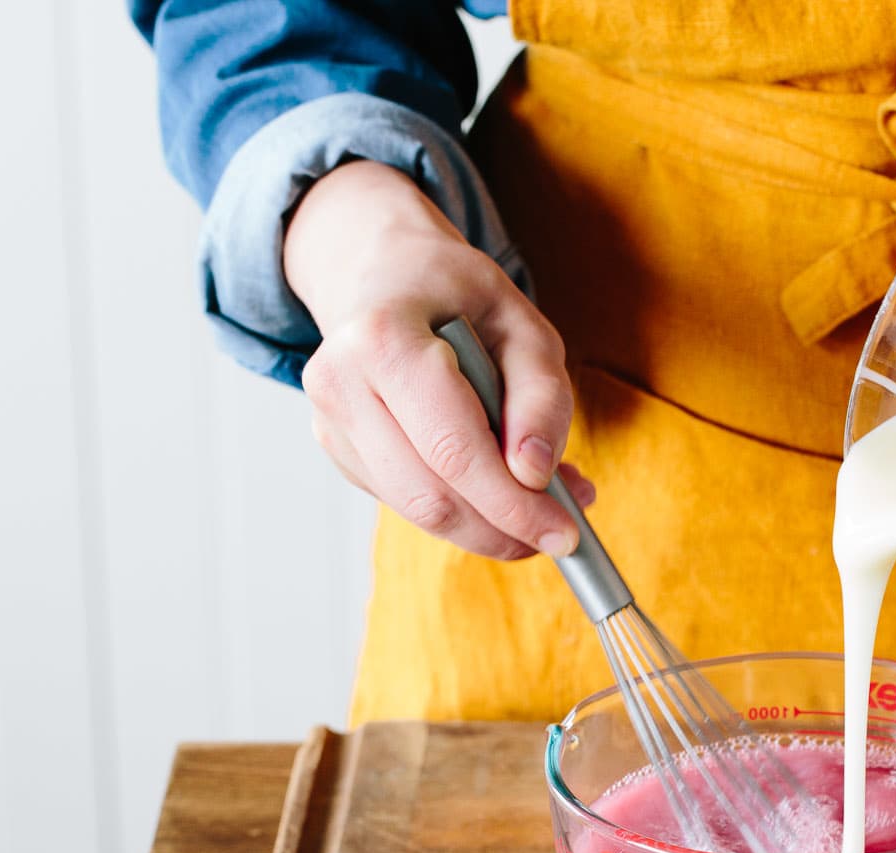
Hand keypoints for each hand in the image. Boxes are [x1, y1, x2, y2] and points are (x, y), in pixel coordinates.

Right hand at [283, 160, 589, 558]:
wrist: (385, 275)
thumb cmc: (459, 296)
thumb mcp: (523, 325)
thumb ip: (540, 397)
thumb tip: (535, 475)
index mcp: (383, 338)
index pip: (452, 449)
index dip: (513, 504)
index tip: (565, 533)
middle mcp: (340, 382)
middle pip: (431, 494)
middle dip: (502, 528)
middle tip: (559, 532)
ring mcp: (330, 422)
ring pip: (416, 510)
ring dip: (485, 527)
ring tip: (538, 507)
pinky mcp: (338, 450)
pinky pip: (407, 501)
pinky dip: (460, 510)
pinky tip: (493, 486)